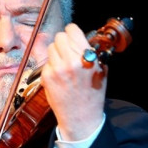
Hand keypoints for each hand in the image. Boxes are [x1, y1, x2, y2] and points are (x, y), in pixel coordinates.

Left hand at [42, 23, 106, 140]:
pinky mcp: (47, 77)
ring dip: (56, 54)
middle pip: (59, 37)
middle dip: (63, 43)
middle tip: (67, 52)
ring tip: (64, 65)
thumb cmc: (92, 95)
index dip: (72, 32)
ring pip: (51, 48)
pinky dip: (51, 67)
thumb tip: (83, 38)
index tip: (72, 35)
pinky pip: (46, 63)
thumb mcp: (101, 71)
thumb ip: (93, 53)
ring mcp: (57, 69)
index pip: (72, 30)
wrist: (81, 117)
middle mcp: (70, 61)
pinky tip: (59, 77)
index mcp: (87, 57)